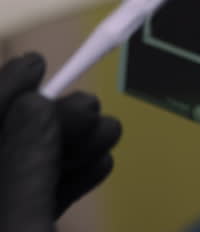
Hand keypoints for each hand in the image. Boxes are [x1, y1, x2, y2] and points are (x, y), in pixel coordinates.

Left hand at [0, 53, 120, 231]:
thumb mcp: (22, 228)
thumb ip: (25, 166)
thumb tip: (36, 105)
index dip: (6, 87)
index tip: (37, 63)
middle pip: (11, 139)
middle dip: (54, 118)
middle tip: (89, 108)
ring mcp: (5, 216)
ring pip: (31, 166)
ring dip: (74, 146)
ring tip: (108, 136)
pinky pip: (44, 195)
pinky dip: (74, 177)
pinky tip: (100, 165)